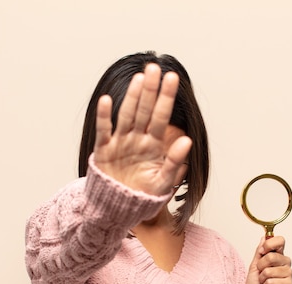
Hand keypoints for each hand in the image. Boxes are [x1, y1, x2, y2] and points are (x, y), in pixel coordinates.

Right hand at [93, 63, 192, 195]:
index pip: (161, 116)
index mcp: (153, 144)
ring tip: (139, 79)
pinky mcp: (104, 151)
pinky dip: (105, 117)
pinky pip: (104, 131)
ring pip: (127, 115)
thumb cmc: (143, 196)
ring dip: (132, 97)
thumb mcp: (163, 182)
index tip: (172, 78)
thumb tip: (187, 140)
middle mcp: (137, 139)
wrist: (119, 209)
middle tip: (154, 67)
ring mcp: (120, 143)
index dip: (166, 97)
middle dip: (150, 89)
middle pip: (144, 110)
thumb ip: (174, 162)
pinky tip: (107, 100)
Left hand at [245, 236, 291, 283]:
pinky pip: (272, 281)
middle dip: (261, 265)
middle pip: (272, 256)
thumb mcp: (254, 265)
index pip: (280, 241)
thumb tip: (264, 237)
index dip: (270, 244)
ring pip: (270, 270)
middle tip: (261, 272)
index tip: (262, 250)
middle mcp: (285, 263)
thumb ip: (260, 251)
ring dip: (262, 278)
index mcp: (277, 255)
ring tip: (264, 282)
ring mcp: (288, 273)